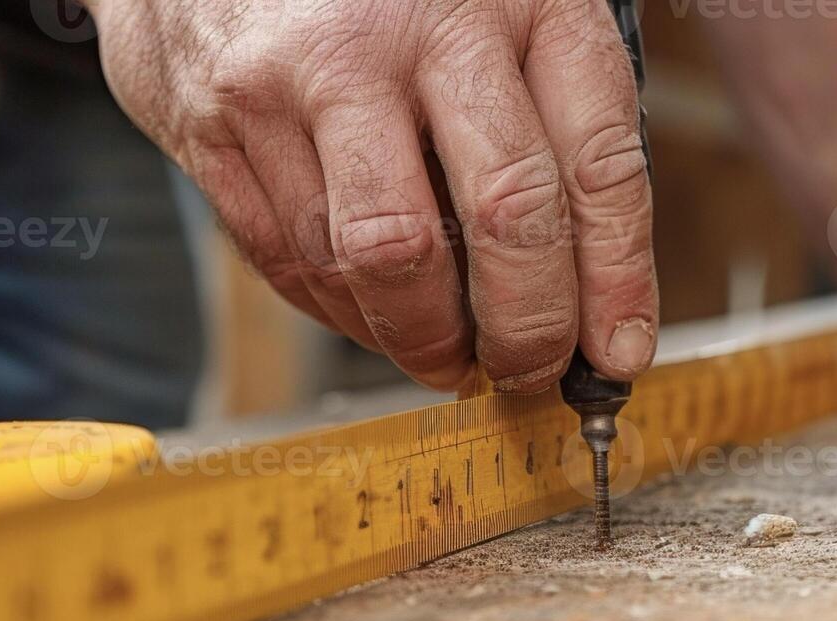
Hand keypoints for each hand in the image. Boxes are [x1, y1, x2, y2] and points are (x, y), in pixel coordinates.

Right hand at [85, 0, 658, 391]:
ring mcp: (304, 75)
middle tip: (526, 369)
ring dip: (424, 338)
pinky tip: (372, 313)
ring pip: (385, 259)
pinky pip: (294, 260)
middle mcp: (410, 28)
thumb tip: (592, 303)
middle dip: (525, 328)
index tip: (617, 351)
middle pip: (503, 217)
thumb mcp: (494, 16)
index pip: (595, 164)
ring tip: (444, 353)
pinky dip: (343, 315)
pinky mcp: (219, 120)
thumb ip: (549, 129)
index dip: (616, 280)